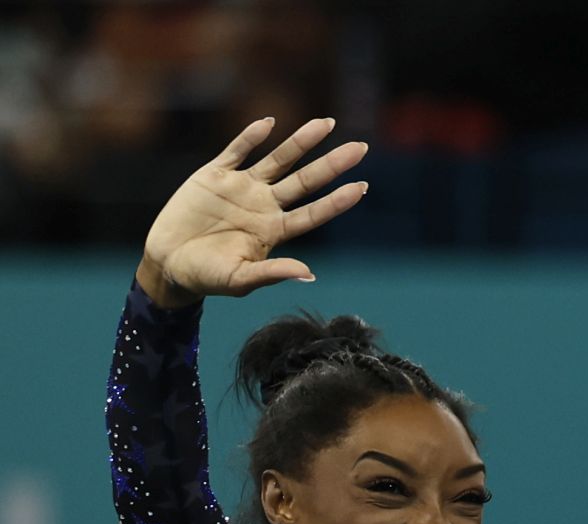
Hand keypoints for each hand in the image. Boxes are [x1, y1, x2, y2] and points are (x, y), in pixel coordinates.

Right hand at [136, 117, 368, 308]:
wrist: (168, 263)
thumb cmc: (207, 277)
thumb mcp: (240, 279)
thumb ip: (272, 273)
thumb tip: (309, 274)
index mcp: (275, 231)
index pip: (313, 213)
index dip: (337, 201)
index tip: (362, 188)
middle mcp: (265, 205)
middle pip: (305, 180)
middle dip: (331, 164)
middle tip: (361, 148)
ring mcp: (242, 188)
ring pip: (278, 160)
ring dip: (301, 142)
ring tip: (326, 123)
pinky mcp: (215, 174)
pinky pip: (236, 150)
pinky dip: (251, 136)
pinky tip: (269, 123)